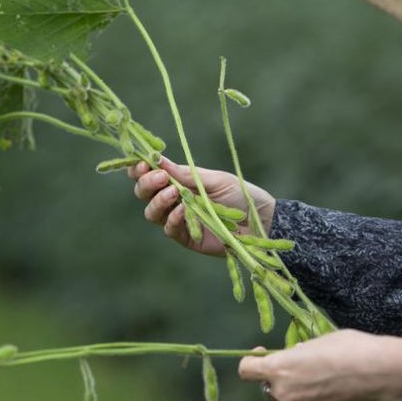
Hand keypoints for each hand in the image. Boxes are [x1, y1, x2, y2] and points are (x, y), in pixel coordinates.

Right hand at [128, 156, 275, 256]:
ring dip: (158, 201)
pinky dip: (173, 218)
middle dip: (146, 183)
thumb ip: (187, 174)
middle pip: (145, 194)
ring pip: (152, 213)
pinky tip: (182, 210)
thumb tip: (160, 162)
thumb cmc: (241, 195)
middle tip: (160, 177)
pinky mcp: (187, 238)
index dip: (141, 169)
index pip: (151, 175)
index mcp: (180, 182)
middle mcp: (175, 201)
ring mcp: (179, 220)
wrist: (260, 219)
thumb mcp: (215, 179)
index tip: (144, 162)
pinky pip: (170, 230)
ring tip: (173, 192)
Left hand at [238, 330, 401, 400]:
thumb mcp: (316, 342)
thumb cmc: (346, 347)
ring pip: (288, 397)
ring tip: (320, 374)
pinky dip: (312, 397)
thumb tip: (294, 357)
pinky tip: (331, 386)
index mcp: (279, 369)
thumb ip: (297, 353)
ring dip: (296, 387)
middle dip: (279, 375)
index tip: (264, 352)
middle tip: (300, 363)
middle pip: (268, 385)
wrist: (377, 372)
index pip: (246, 370)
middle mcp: (284, 392)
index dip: (252, 360)